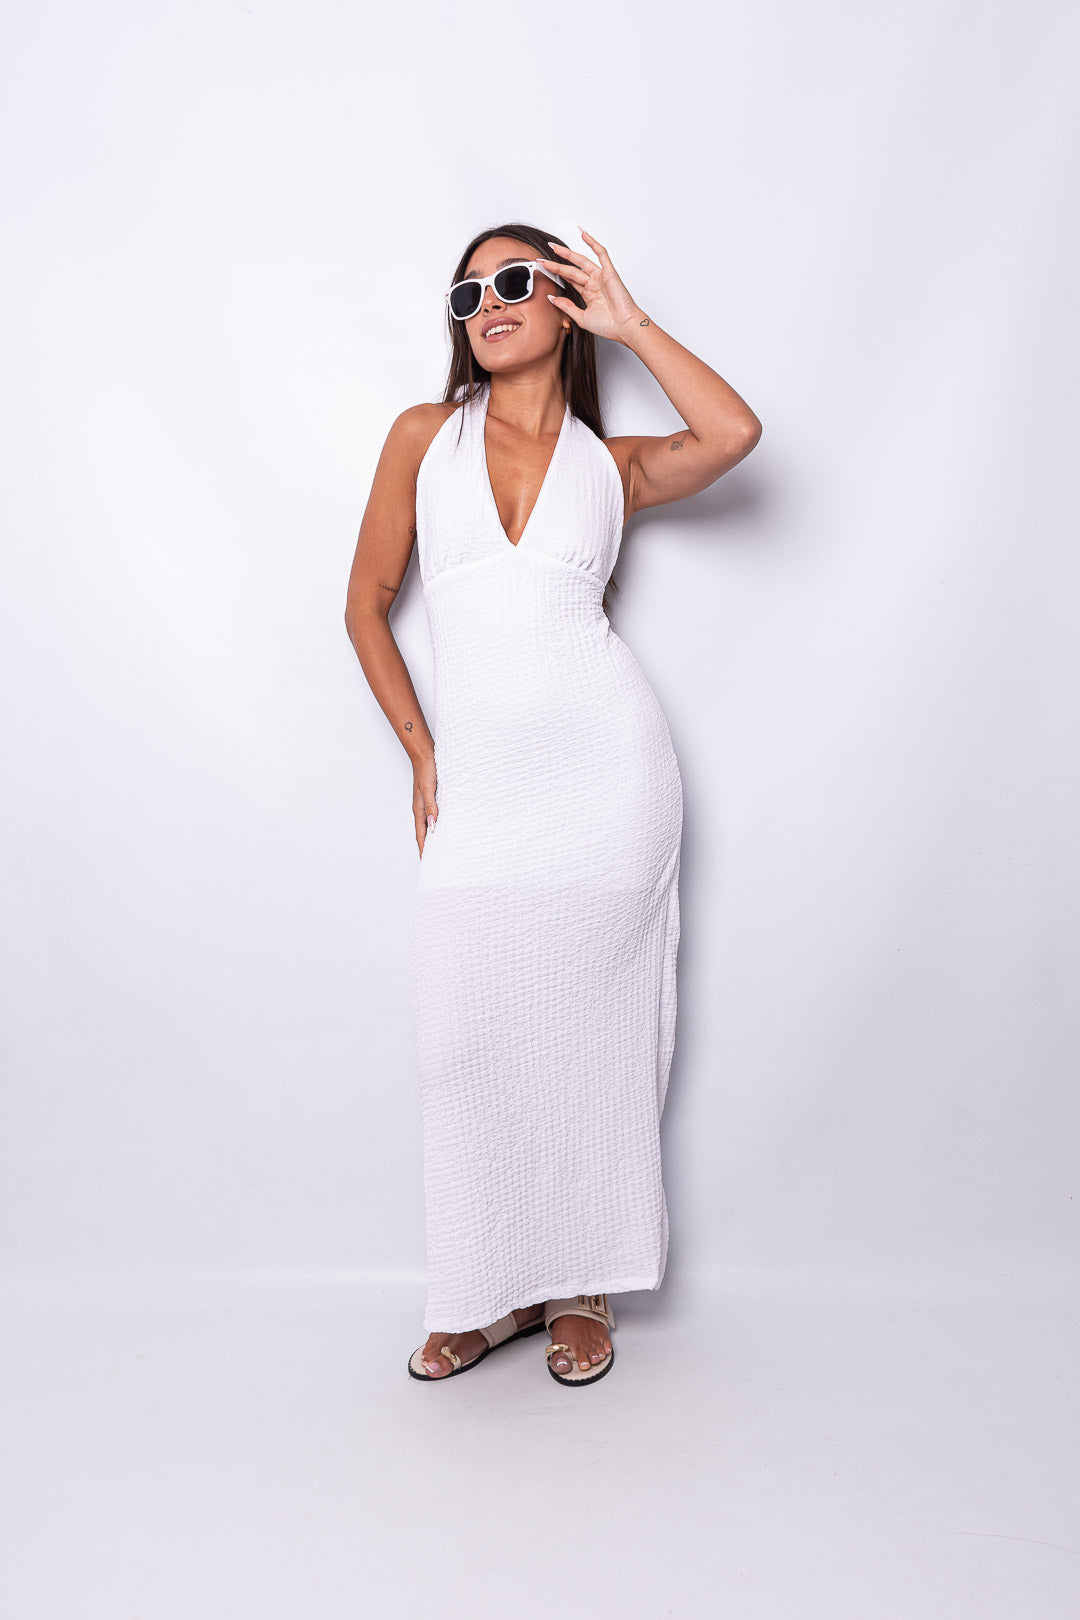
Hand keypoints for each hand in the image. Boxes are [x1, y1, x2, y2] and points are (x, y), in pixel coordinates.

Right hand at [413, 755, 437, 858]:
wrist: (425, 754)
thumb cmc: (426, 770)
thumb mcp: (429, 789)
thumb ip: (431, 807)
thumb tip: (433, 825)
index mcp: (419, 810)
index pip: (421, 835)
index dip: (424, 849)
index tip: (427, 862)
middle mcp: (421, 809)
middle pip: (424, 833)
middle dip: (428, 847)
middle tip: (435, 860)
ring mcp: (426, 804)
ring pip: (429, 825)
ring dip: (433, 837)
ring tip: (441, 848)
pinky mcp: (432, 798)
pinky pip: (434, 816)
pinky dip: (438, 825)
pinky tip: (445, 826)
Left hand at [538, 228, 645, 343]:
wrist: (624, 327)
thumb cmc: (608, 326)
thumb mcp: (581, 317)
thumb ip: (566, 307)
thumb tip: (552, 298)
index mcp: (589, 293)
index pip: (569, 279)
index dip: (556, 273)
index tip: (543, 269)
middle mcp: (594, 283)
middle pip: (571, 269)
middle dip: (556, 263)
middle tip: (542, 259)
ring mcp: (601, 277)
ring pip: (581, 261)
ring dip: (567, 253)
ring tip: (553, 247)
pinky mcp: (609, 272)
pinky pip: (601, 254)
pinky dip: (592, 243)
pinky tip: (583, 234)